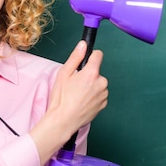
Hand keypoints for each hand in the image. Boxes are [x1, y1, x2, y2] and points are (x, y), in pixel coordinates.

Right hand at [30, 41, 108, 165]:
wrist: (64, 120)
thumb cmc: (61, 99)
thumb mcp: (63, 74)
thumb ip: (75, 57)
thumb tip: (83, 45)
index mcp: (91, 73)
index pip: (98, 55)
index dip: (90, 56)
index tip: (85, 61)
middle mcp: (101, 83)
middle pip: (97, 72)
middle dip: (88, 75)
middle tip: (74, 84)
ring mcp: (104, 94)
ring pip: (98, 84)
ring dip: (91, 87)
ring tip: (77, 95)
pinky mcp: (103, 104)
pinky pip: (99, 95)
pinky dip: (93, 96)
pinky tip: (82, 101)